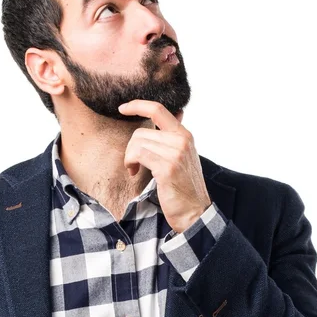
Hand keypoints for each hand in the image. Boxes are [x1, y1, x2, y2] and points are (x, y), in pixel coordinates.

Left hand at [118, 100, 211, 232]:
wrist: (194, 212)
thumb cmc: (183, 186)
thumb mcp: (183, 156)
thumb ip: (173, 138)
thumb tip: (168, 117)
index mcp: (185, 135)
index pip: (158, 109)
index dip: (138, 105)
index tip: (122, 108)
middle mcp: (182, 140)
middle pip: (141, 132)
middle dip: (131, 148)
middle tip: (134, 164)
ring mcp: (175, 153)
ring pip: (137, 143)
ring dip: (130, 158)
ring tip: (135, 169)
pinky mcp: (167, 167)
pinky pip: (138, 154)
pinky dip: (131, 163)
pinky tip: (135, 173)